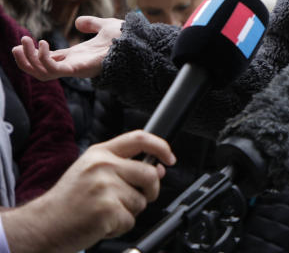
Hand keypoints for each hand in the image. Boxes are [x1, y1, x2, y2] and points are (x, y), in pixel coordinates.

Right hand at [1, 130, 175, 252]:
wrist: (41, 225)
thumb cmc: (66, 201)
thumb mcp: (91, 172)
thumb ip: (123, 166)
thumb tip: (159, 169)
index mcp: (100, 154)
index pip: (139, 139)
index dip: (161, 147)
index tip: (170, 158)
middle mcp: (103, 166)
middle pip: (150, 174)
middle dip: (150, 190)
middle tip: (134, 199)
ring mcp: (105, 188)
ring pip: (141, 201)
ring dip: (129, 212)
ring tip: (105, 212)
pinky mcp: (107, 210)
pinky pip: (130, 220)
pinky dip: (120, 227)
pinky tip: (101, 223)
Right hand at [12, 16, 122, 80]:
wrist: (138, 39)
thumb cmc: (126, 37)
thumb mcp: (104, 27)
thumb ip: (90, 24)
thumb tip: (78, 22)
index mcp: (75, 56)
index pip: (48, 60)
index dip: (32, 55)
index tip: (20, 43)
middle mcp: (73, 64)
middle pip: (40, 70)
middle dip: (24, 60)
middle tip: (16, 46)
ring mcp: (76, 68)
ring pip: (43, 73)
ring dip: (28, 60)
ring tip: (23, 43)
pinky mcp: (79, 69)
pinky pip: (55, 70)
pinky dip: (44, 60)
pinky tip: (41, 45)